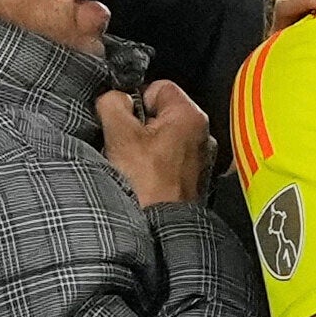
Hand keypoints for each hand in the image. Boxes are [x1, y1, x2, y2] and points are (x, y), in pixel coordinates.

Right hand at [102, 74, 211, 208]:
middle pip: (160, 112)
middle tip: (126, 146)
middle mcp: (202, 134)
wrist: (161, 230)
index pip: (158, 86)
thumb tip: (114, 97)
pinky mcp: (193, 178)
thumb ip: (112, 103)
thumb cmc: (147, 187)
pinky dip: (155, 164)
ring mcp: (200, 158)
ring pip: (163, 137)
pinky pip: (169, 159)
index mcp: (190, 116)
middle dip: (138, 125)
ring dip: (145, 147)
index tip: (124, 121)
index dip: (135, 100)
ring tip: (134, 165)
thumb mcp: (119, 135)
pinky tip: (144, 178)